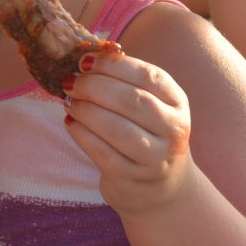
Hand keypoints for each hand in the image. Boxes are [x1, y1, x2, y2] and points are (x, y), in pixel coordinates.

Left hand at [62, 51, 193, 217]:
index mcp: (177, 102)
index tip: (85, 60)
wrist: (163, 189)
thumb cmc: (148, 135)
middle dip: (95, 87)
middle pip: (132, 101)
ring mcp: (155, 157)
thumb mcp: (149, 106)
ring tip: (68, 101)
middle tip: (70, 81)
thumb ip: (124, 82)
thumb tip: (87, 56)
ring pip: (116, 128)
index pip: (148, 76)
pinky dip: (81, 134)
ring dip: (86, 110)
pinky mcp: (133, 178)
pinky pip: (102, 153)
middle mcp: (173, 129)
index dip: (114, 65)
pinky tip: (70, 122)